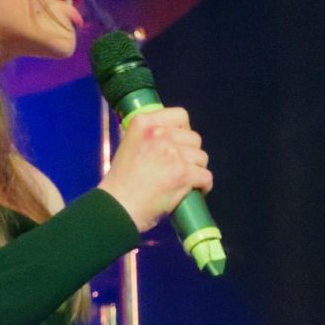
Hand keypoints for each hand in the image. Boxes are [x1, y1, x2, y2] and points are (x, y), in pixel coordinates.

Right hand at [100, 107, 213, 233]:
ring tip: (185, 181)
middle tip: (180, 167)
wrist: (117, 208)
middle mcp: (159, 134)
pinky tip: (196, 190)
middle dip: (191, 153)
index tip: (179, 143)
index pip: (180, 115)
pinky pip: (206, 176)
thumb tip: (169, 135)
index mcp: (143, 122)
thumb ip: (148, 137)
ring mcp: (173, 153)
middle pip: (194, 138)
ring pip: (202, 157)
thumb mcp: (129, 145)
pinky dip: (204, 185)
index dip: (184, 131)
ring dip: (197, 169)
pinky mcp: (183, 173)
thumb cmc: (120, 183)